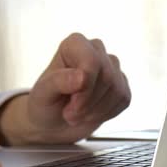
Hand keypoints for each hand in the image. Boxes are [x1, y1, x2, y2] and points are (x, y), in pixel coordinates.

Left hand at [0, 33, 130, 144]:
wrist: (53, 121)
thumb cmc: (45, 102)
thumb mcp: (43, 93)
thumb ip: (59, 81)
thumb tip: (82, 76)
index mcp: (74, 44)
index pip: (91, 61)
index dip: (85, 89)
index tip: (70, 107)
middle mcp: (95, 50)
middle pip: (107, 76)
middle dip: (89, 103)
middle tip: (70, 115)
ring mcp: (110, 66)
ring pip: (117, 89)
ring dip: (96, 111)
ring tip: (78, 115)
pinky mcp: (121, 83)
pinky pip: (124, 99)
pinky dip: (106, 114)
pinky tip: (91, 114)